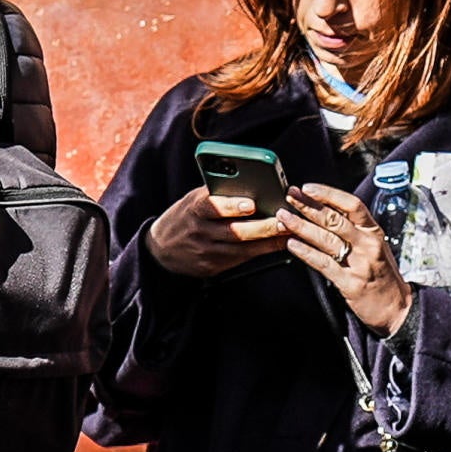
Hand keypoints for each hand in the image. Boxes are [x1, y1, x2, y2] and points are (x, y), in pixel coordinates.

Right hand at [143, 185, 288, 278]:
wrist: (160, 248)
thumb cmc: (185, 216)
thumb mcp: (194, 200)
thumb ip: (217, 193)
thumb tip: (252, 184)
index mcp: (193, 209)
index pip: (212, 206)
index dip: (232, 205)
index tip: (252, 203)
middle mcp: (198, 232)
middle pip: (234, 232)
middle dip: (263, 227)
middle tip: (286, 221)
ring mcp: (205, 253)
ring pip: (242, 249)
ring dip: (269, 242)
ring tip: (289, 233)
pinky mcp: (211, 267)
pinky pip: (240, 260)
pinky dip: (260, 252)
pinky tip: (277, 245)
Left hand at [281, 183, 413, 336]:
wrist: (396, 308)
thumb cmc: (382, 275)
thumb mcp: (375, 246)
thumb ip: (355, 230)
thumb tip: (327, 211)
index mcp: (374, 232)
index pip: (352, 205)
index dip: (329, 194)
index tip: (308, 188)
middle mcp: (368, 244)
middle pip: (335, 219)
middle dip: (308, 206)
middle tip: (290, 196)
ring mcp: (359, 263)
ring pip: (325, 239)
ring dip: (301, 226)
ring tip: (284, 218)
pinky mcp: (349, 283)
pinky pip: (323, 263)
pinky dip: (305, 252)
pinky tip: (292, 244)